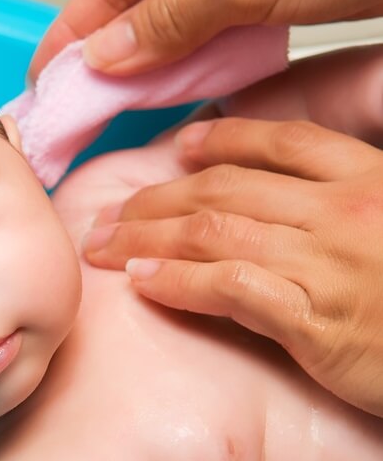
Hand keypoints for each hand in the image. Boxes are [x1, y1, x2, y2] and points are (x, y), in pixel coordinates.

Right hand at [29, 0, 382, 78]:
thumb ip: (168, 19)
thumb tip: (107, 56)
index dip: (68, 39)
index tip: (45, 86)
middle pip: (128, 5)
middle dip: (102, 58)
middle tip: (77, 109)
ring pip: (166, 19)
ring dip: (145, 64)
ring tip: (117, 107)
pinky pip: (205, 25)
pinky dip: (189, 57)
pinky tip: (178, 84)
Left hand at [84, 117, 382, 416]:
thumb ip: (344, 212)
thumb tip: (285, 209)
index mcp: (372, 182)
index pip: (282, 144)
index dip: (223, 141)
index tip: (182, 147)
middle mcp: (343, 211)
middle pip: (227, 188)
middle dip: (158, 197)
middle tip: (113, 210)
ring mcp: (327, 263)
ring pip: (214, 230)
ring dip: (147, 234)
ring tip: (104, 244)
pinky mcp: (314, 319)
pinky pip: (227, 286)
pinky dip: (176, 280)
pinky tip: (140, 280)